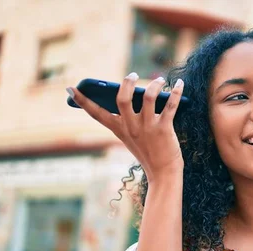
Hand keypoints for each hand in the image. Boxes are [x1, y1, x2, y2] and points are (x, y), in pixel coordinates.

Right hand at [67, 73, 184, 181]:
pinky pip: (171, 105)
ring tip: (161, 80)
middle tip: (132, 75)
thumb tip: (140, 93)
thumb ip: (132, 118)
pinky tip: (181, 84)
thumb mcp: (133, 137)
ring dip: (155, 84)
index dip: (82, 101)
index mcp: (119, 129)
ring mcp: (147, 127)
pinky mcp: (163, 128)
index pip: (96, 113)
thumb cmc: (149, 152)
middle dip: (126, 82)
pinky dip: (177, 92)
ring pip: (148, 96)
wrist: (163, 173)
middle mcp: (130, 127)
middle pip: (122, 98)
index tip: (71, 88)